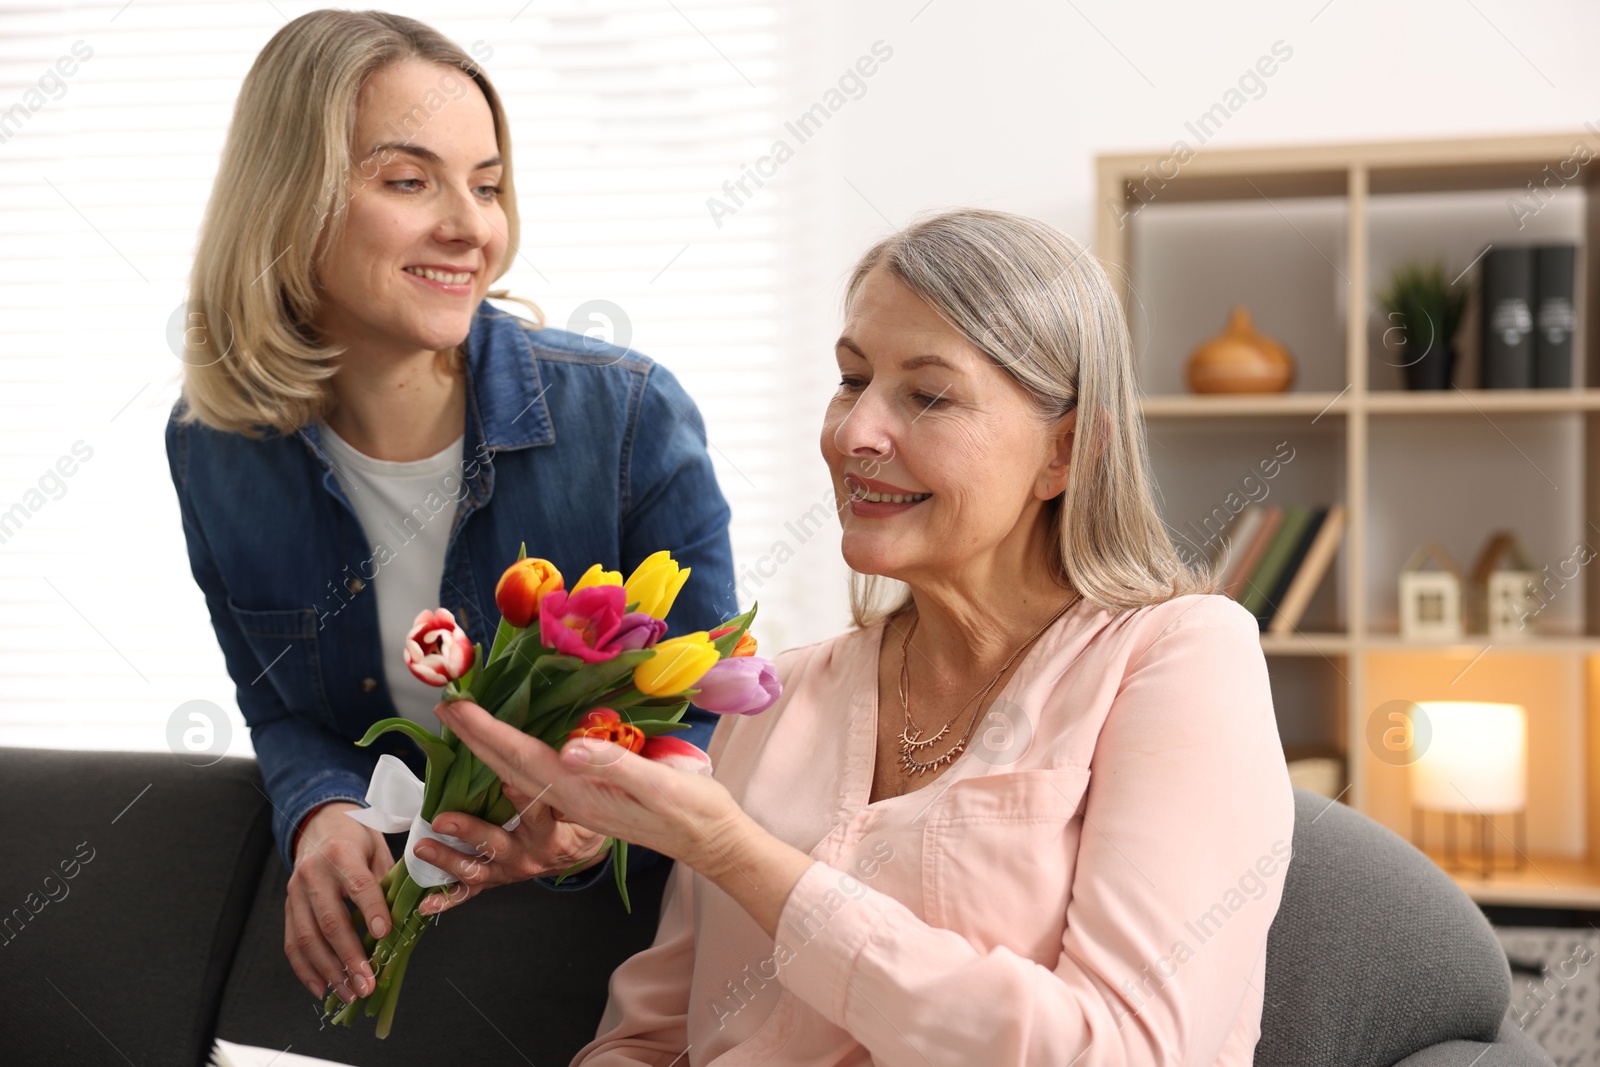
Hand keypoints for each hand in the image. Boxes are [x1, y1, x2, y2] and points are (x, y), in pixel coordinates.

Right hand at [285, 801, 392, 1002]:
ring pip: (307, 938)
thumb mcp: (378, 849)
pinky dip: (306, 970)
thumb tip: (406, 918)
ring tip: (350, 993)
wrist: (320, 824)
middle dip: (349, 957)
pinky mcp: (288, 908)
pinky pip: (292, 944)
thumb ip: (388, 881)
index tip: (384, 935)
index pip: (358, 885)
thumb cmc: (356, 839)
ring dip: (329, 971)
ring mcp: (296, 893)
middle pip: (330, 920)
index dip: (372, 910)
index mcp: (341, 854)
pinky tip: (323, 988)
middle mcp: (313, 874)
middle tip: (367, 982)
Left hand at [414, 780, 607, 916]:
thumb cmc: (579, 823)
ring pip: (476, 870)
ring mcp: (508, 872)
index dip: (522, 798)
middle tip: (443, 820)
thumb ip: (566, 789)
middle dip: (467, 833)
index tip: (504, 783)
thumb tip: (558, 759)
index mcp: (551, 836)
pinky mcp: (496, 880)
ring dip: (446, 860)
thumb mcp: (583, 806)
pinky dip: (447, 898)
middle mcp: (527, 856)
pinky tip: (426, 903)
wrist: (578, 855)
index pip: (537, 814)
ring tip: (423, 847)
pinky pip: (470, 892)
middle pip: (496, 845)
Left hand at [433, 699, 748, 878]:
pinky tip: (508, 753)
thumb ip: (614, 765)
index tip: (455, 707)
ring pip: (519, 774)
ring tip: (464, 725)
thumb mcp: (660, 783)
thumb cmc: (692, 810)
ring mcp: (576, 804)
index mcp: (581, 794)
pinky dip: (514, 761)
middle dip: (473, 737)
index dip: (486, 731)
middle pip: (509, 766)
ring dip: (488, 749)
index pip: (521, 757)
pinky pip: (538, 780)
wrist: (711, 840)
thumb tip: (568, 748)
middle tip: (442, 707)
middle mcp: (569, 801)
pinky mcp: (588, 800)